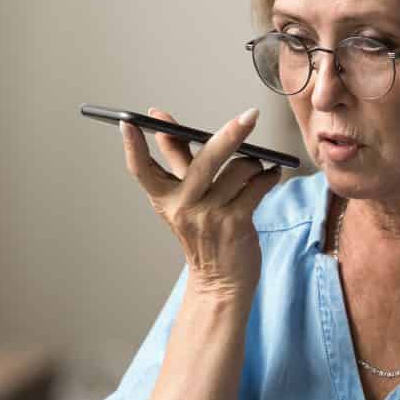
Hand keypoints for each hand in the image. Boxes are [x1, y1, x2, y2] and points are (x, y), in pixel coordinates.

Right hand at [121, 107, 282, 298]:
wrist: (221, 282)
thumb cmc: (204, 234)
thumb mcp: (183, 200)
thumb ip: (176, 161)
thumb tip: (162, 126)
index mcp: (165, 198)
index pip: (141, 169)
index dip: (132, 146)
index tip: (128, 122)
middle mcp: (184, 206)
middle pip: (206, 159)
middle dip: (231, 133)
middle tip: (250, 116)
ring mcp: (209, 216)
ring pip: (240, 169)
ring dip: (255, 163)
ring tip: (258, 166)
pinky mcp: (235, 224)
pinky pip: (257, 186)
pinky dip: (268, 177)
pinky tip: (270, 175)